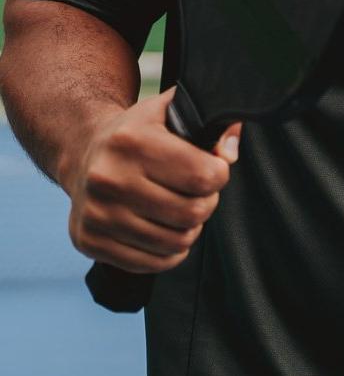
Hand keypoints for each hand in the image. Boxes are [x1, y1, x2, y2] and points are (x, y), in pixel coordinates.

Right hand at [63, 88, 241, 273]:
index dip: (220, 175)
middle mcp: (108, 178)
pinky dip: (169, 252)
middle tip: (199, 193)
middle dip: (207, 203)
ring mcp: (96, 214)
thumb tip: (228, 153)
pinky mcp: (89, 241)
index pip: (203, 176)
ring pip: (176, 242)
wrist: (83, 153)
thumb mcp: (170, 112)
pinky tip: (166, 230)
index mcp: (132, 141)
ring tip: (182, 210)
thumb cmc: (139, 133)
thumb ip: (209, 120)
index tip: (214, 169)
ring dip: (190, 229)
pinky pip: (152, 263)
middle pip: (192, 213)